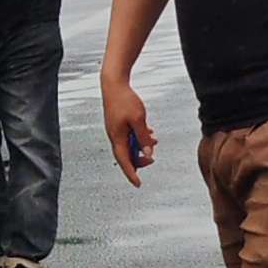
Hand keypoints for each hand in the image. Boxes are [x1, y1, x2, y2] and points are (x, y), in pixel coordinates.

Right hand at [101, 68, 154, 185]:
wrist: (114, 83)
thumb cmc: (124, 99)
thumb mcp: (138, 119)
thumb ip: (143, 137)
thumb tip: (147, 152)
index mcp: (117, 137)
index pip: (124, 161)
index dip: (131, 173)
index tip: (138, 184)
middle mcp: (115, 135)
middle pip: (126, 154)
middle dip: (139, 159)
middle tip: (151, 160)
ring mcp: (116, 129)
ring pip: (129, 144)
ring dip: (141, 146)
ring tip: (153, 142)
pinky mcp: (118, 122)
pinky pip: (129, 135)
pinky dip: (138, 137)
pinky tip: (148, 132)